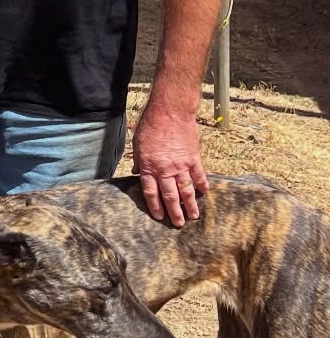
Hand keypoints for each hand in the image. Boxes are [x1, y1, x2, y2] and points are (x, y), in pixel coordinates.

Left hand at [132, 102, 208, 226]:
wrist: (170, 113)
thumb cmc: (150, 126)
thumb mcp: (138, 144)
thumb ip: (138, 161)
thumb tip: (135, 173)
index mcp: (149, 167)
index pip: (151, 192)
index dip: (155, 206)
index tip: (159, 217)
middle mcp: (165, 169)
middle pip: (170, 195)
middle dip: (174, 212)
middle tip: (178, 224)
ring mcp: (181, 165)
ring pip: (186, 190)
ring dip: (190, 205)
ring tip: (194, 216)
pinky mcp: (193, 158)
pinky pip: (199, 176)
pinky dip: (202, 185)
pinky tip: (204, 193)